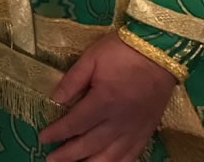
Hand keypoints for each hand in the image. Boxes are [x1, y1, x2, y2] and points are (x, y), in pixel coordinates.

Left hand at [38, 31, 177, 161]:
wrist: (160, 52)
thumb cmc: (122, 51)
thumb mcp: (92, 57)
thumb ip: (72, 80)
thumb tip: (54, 99)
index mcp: (103, 101)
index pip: (74, 124)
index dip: (57, 133)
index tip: (42, 138)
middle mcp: (118, 121)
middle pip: (89, 145)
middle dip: (68, 155)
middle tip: (51, 160)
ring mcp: (134, 129)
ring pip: (110, 157)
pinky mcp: (146, 131)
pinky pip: (131, 156)